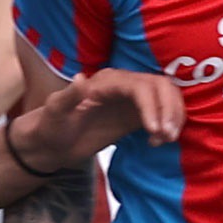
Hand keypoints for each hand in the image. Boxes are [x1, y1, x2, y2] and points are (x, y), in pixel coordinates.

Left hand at [13, 66, 183, 170]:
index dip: (151, 105)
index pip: (139, 85)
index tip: (154, 130)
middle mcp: (122, 85)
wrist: (51, 143)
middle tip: (167, 136)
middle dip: (169, 109)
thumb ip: (67, 97)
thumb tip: (82, 79)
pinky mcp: (135, 114)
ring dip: (173, 115)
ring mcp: (131, 100)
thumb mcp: (54, 113)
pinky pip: (162, 111)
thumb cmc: (49, 127)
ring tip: (166, 139)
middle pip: (160, 86)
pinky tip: (159, 141)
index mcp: (105, 82)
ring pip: (166, 96)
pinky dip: (168, 123)